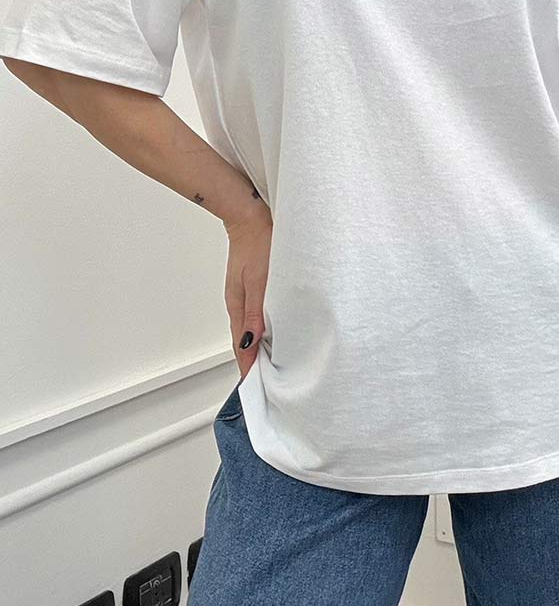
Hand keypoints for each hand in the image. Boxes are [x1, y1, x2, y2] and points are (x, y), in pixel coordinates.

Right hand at [223, 209, 272, 379]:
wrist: (251, 217)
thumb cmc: (257, 244)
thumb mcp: (258, 282)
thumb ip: (255, 313)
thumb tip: (251, 343)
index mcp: (237, 307)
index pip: (240, 348)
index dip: (248, 368)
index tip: (255, 388)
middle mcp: (239, 305)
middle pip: (244, 342)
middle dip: (254, 362)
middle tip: (268, 382)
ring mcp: (246, 296)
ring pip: (252, 329)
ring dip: (260, 346)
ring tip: (273, 363)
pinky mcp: (254, 287)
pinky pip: (257, 315)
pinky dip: (264, 328)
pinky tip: (276, 331)